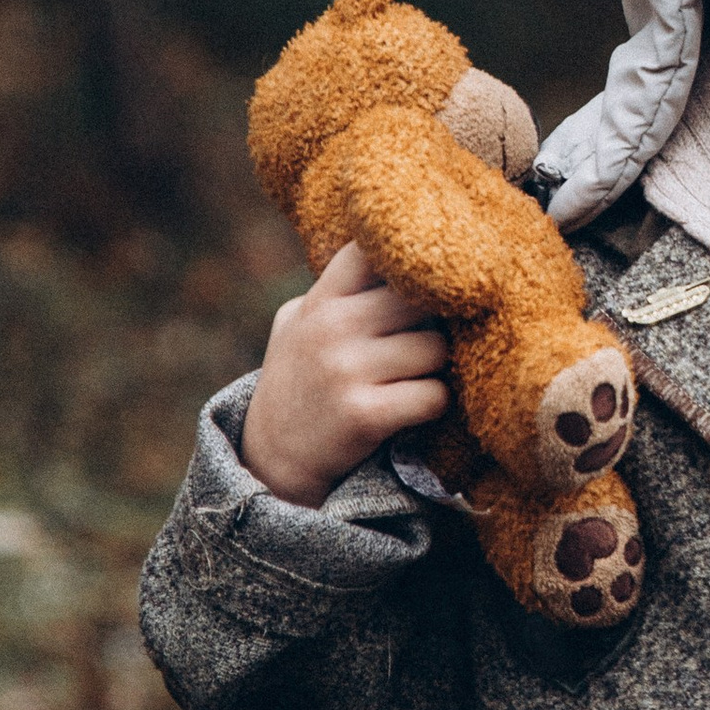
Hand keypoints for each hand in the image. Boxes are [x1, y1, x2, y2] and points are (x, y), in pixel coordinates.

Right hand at [240, 240, 449, 507]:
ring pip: (435, 348)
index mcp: (321, 300)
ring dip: (436, 367)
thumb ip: (340, 289)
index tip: (425, 276)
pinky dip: (434, 404)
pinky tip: (413, 408)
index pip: (374, 248)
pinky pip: (435, 395)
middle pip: (422, 298)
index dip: (409, 259)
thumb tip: (398, 251)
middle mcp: (331, 327)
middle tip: (425, 340)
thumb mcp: (300, 324)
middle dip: (435, 320)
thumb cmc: (300, 381)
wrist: (273, 461)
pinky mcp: (365, 414)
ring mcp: (346, 370)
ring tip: (412, 379)